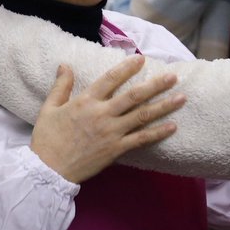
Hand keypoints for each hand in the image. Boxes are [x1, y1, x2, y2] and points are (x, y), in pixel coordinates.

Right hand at [31, 55, 184, 183]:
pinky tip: (172, 127)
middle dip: (156, 85)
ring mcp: (111, 132)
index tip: (141, 59)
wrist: (48, 170)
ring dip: (164, 106)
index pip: (110, 79)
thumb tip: (65, 64)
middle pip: (134, 96)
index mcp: (86, 101)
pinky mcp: (116, 150)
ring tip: (181, 98)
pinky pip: (141, 139)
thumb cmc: (47, 139)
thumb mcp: (49, 108)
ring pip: (142, 116)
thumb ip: (61, 86)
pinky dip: (158, 133)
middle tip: (173, 77)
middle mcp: (102, 114)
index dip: (127, 67)